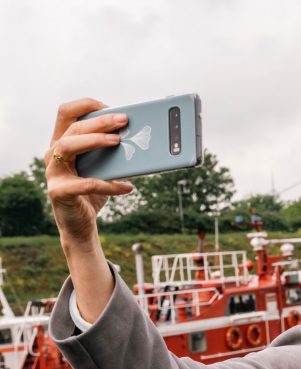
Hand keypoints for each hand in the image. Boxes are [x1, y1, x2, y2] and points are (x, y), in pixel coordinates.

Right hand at [45, 98, 134, 242]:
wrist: (81, 224)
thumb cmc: (93, 191)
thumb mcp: (104, 167)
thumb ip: (112, 151)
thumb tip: (140, 137)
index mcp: (63, 142)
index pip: (67, 113)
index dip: (87, 105)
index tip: (111, 108)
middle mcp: (53, 154)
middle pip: (72, 127)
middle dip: (99, 121)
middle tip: (124, 120)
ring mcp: (53, 172)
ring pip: (67, 146)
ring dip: (94, 140)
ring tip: (117, 141)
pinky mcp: (58, 192)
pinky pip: (85, 184)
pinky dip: (109, 185)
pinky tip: (128, 187)